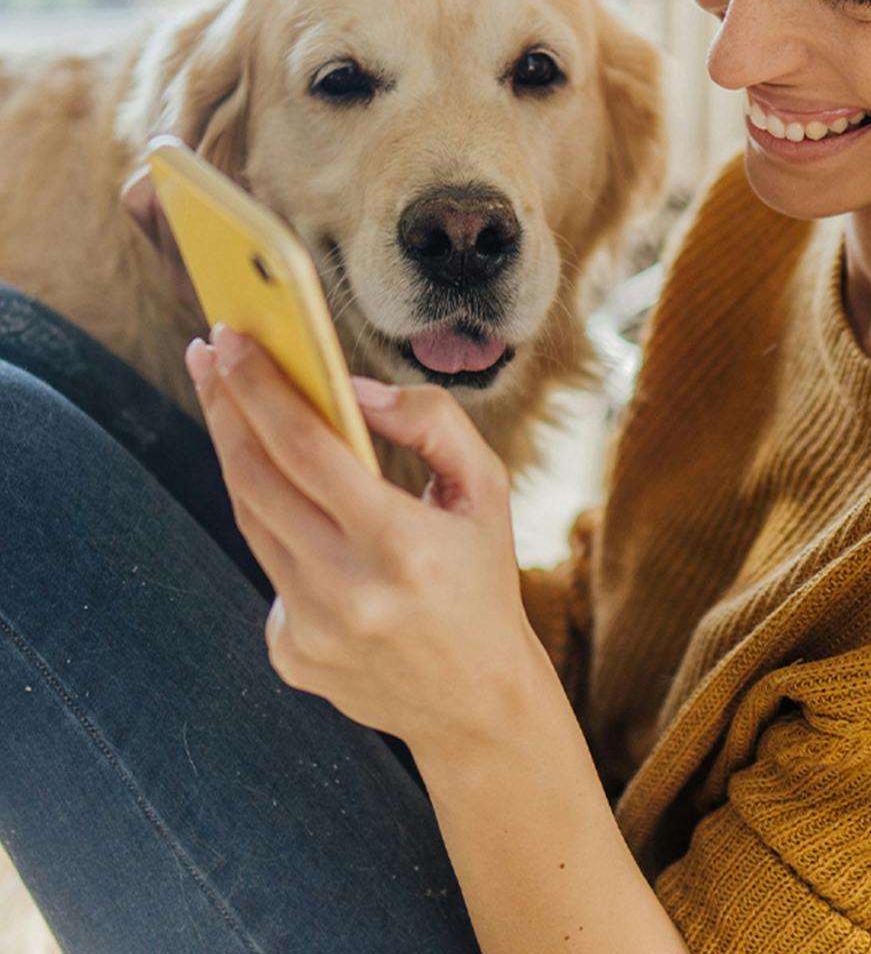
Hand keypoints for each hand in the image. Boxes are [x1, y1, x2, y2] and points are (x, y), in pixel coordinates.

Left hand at [184, 322, 541, 753]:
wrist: (479, 704)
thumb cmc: (483, 579)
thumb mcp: (487, 489)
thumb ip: (432, 422)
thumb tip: (352, 388)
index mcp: (402, 543)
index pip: (307, 448)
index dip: (260, 387)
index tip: (229, 340)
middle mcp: (347, 590)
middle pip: (257, 479)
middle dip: (227, 406)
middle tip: (210, 355)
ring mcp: (311, 630)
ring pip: (250, 519)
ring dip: (235, 454)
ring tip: (230, 405)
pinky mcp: (290, 655)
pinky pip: (270, 569)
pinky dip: (279, 527)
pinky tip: (299, 510)